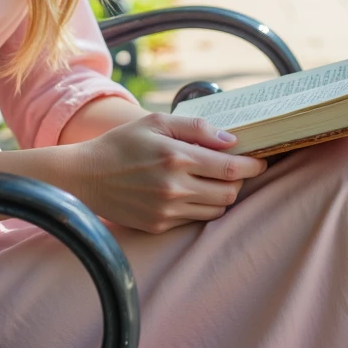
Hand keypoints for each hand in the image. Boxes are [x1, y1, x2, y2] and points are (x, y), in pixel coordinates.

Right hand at [68, 113, 266, 232]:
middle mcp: (175, 187)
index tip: (262, 160)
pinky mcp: (160, 226)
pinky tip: (193, 191)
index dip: (253, 165)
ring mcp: (167, 211)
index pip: (231, 168)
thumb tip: (231, 140)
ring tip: (216, 179)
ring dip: (223, 195)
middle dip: (240, 180)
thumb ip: (195, 127)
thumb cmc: (122, 143)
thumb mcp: (155, 121)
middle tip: (238, 168)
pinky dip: (202, 206)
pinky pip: (195, 219)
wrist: (85, 177)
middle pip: (229, 192)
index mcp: (176, 157)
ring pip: (216, 209)